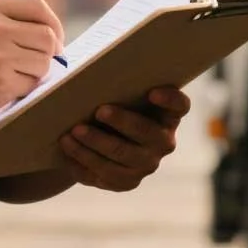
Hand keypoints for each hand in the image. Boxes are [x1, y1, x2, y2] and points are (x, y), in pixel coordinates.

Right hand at [0, 0, 63, 126]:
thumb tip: (42, 26)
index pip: (38, 7)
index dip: (52, 22)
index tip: (53, 35)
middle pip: (47, 37)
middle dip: (48, 51)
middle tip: (38, 60)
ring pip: (42, 64)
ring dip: (33, 72)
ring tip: (11, 74)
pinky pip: (29, 86)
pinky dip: (21, 89)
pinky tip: (0, 87)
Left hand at [59, 87, 189, 192]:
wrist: (104, 135)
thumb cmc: (114, 102)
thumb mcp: (122, 90)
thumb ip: (118, 80)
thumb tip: (92, 64)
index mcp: (168, 114)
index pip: (179, 105)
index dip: (169, 99)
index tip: (152, 91)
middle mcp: (163, 142)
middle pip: (146, 134)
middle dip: (122, 122)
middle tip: (98, 111)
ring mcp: (146, 165)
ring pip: (121, 159)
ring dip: (95, 145)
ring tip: (72, 133)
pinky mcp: (126, 182)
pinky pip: (104, 177)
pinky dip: (83, 163)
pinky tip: (67, 150)